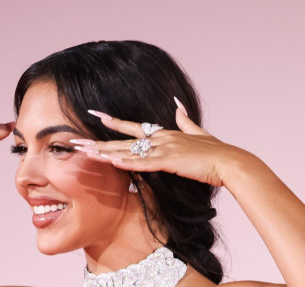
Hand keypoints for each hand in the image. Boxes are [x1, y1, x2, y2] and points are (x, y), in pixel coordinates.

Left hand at [74, 101, 255, 187]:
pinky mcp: (170, 162)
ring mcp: (164, 149)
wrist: (230, 162)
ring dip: (105, 153)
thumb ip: (186, 121)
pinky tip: (112, 161)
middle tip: (75, 141)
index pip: (132, 127)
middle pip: (122, 140)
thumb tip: (179, 106)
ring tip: (84, 153)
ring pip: (128, 152)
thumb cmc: (215, 153)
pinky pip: (144, 163)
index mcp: (165, 134)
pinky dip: (127, 163)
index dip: (113, 122)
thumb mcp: (198, 133)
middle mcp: (161, 138)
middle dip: (97, 142)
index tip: (95, 116)